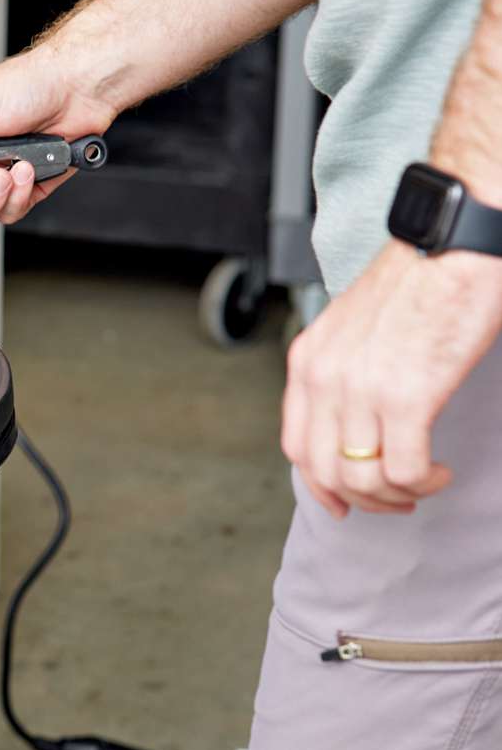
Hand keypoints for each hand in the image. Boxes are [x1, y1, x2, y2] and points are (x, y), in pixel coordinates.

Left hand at [282, 241, 501, 516]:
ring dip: (397, 494)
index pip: (296, 446)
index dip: (320, 485)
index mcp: (307, 361)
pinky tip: (442, 470)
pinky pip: (404, 470)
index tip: (345, 504)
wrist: (452, 245)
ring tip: (425, 481)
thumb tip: (353, 426)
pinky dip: (424, 482)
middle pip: (324, 471)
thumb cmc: (416, 283)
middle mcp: (323, 377)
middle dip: (363, 499)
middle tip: (399, 498)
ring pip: (362, 479)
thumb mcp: (352, 329)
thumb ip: (341, 373)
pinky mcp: (407, 397)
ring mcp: (361, 388)